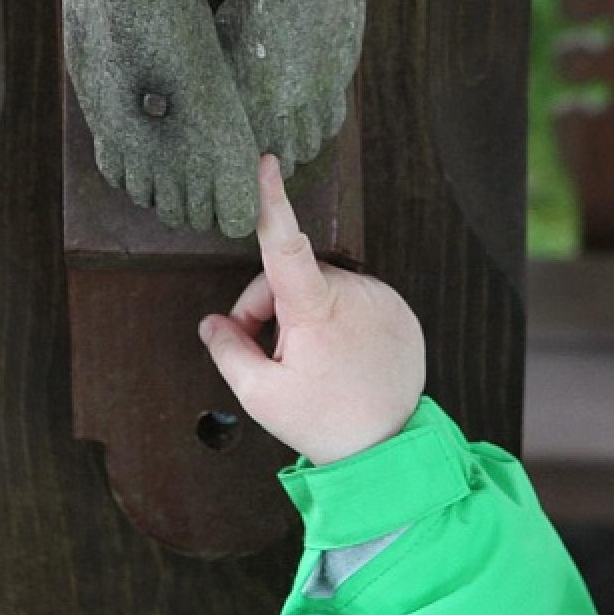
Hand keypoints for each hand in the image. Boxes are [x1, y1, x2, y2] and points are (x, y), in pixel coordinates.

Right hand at [199, 155, 425, 465]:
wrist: (389, 450)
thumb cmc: (324, 423)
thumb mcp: (260, 395)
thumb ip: (228, 350)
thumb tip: (213, 324)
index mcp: (316, 307)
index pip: (283, 243)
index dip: (270, 201)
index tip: (265, 164)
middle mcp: (354, 292)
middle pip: (290, 280)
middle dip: (271, 311)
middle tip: (272, 356)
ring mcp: (382, 299)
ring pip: (323, 290)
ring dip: (306, 318)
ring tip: (311, 364)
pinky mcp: (400, 311)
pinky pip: (354, 301)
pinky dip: (339, 323)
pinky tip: (339, 359)